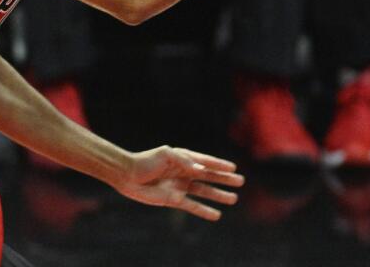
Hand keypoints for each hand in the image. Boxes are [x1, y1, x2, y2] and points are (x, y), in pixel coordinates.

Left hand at [113, 146, 242, 221]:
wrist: (128, 176)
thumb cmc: (146, 162)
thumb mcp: (166, 155)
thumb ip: (185, 161)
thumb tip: (202, 170)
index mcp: (181, 158)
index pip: (204, 161)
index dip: (218, 164)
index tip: (233, 167)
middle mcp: (183, 172)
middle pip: (208, 176)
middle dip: (223, 179)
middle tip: (241, 182)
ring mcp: (179, 186)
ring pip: (203, 192)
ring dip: (217, 195)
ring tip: (233, 199)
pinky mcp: (173, 200)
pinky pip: (192, 206)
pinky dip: (204, 210)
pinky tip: (216, 215)